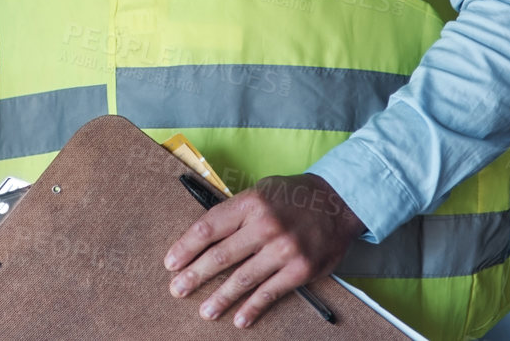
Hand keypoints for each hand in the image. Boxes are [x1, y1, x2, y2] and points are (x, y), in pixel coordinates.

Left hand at [162, 173, 366, 327]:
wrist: (338, 203)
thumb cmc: (292, 197)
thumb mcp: (260, 191)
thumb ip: (235, 212)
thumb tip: (204, 236)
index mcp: (249, 203)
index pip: (209, 227)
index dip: (186, 247)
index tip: (171, 263)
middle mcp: (265, 226)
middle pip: (221, 256)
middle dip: (195, 275)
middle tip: (177, 289)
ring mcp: (284, 249)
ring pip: (243, 278)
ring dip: (221, 297)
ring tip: (204, 310)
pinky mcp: (301, 269)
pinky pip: (270, 292)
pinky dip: (253, 307)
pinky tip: (239, 318)